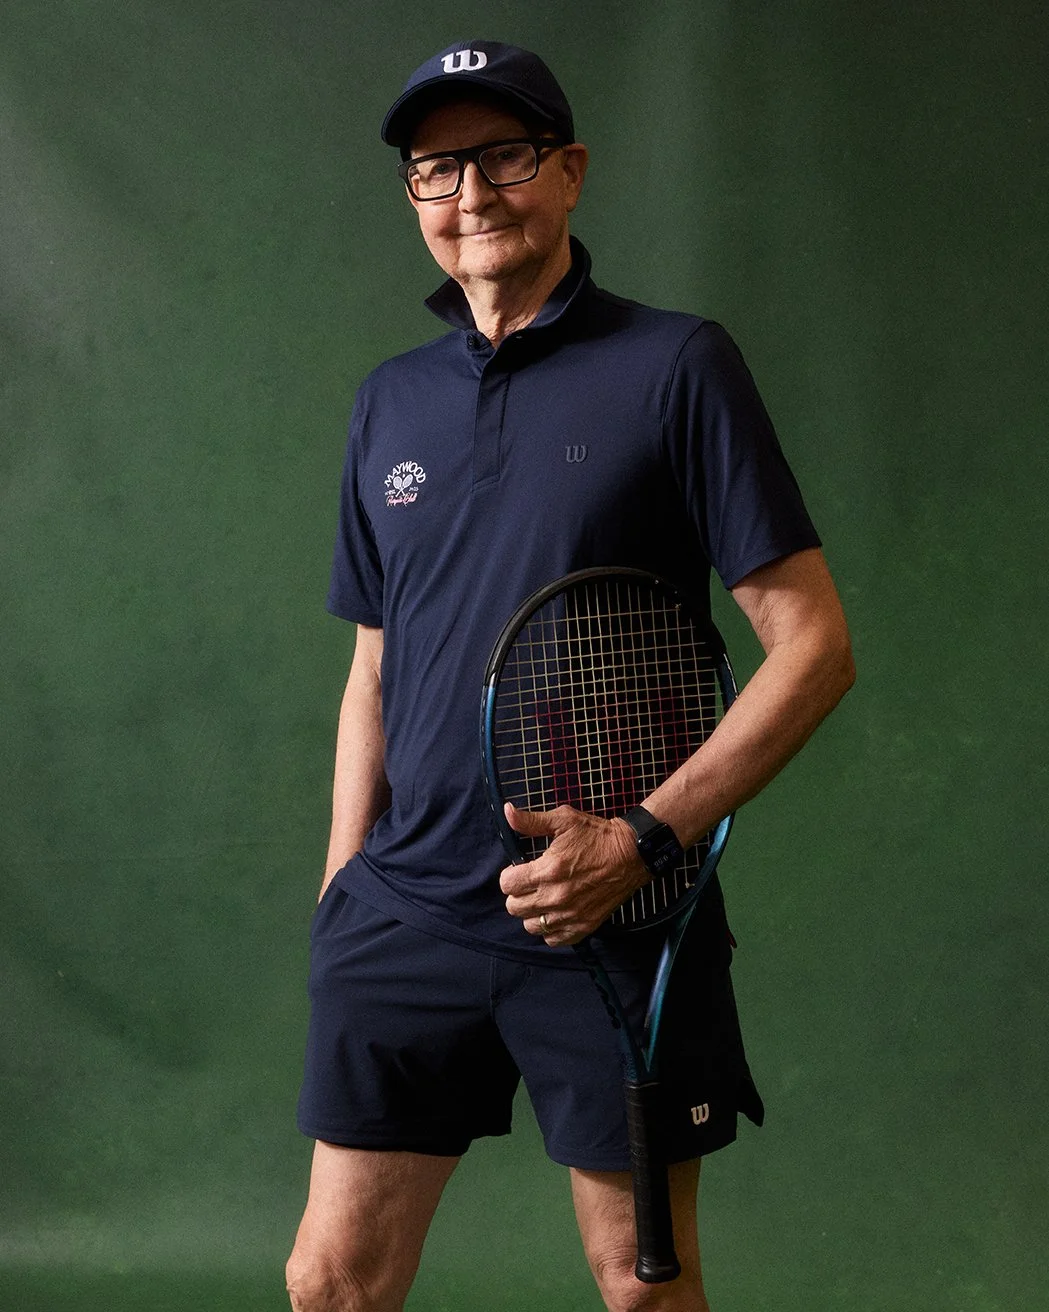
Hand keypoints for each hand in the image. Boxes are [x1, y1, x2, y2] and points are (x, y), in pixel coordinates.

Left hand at [498, 802, 647, 945]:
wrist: (631, 854)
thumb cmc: (597, 836)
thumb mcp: (564, 820)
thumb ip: (531, 821)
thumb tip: (507, 812)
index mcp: (549, 870)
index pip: (507, 885)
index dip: (510, 875)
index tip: (520, 869)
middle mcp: (556, 897)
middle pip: (514, 907)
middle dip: (518, 893)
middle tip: (531, 882)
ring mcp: (570, 915)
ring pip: (531, 925)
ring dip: (532, 912)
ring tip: (543, 897)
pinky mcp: (584, 926)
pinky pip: (553, 939)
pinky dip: (551, 929)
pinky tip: (556, 912)